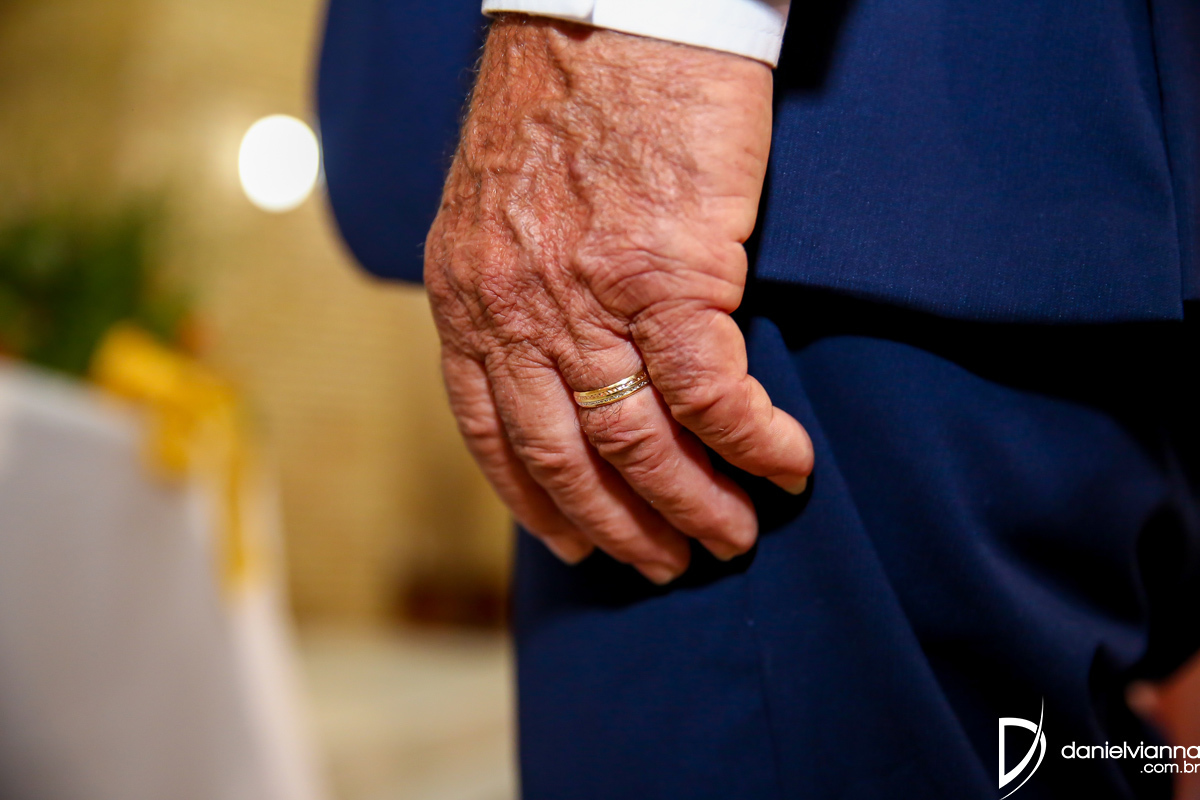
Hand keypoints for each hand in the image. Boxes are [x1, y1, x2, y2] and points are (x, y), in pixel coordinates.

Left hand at [424, 16, 813, 583]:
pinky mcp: (673, 275)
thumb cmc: (570, 97)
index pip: (491, 434)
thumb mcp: (499, 204)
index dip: (536, 504)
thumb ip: (508, 289)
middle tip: (664, 563)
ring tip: (730, 537)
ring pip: (640, 444)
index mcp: (468, 295)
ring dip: (691, 505)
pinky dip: (752, 446)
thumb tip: (551, 363)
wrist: (619, 6)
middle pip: (566, 458)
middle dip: (618, 526)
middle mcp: (516, 310)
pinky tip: (785, 468)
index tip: (574, 547)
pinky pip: (714, 396)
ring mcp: (591, 298)